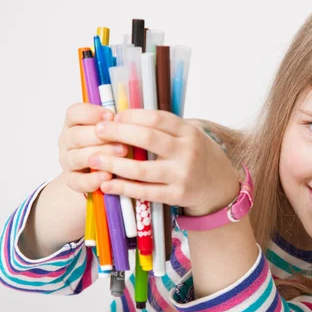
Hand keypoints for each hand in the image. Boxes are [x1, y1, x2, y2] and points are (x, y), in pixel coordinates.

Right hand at [58, 103, 127, 192]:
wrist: (100, 172)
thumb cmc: (111, 144)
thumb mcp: (113, 130)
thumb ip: (116, 123)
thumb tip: (129, 118)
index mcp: (74, 124)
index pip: (74, 113)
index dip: (91, 114)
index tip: (111, 116)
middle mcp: (67, 141)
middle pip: (75, 136)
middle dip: (99, 137)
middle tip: (121, 140)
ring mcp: (68, 161)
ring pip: (76, 157)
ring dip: (100, 155)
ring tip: (122, 154)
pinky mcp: (72, 180)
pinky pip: (77, 181)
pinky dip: (92, 179)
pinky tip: (107, 176)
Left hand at [89, 109, 240, 215]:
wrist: (218, 185)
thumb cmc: (195, 156)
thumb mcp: (187, 136)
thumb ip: (163, 128)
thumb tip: (123, 117)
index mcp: (189, 132)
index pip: (156, 118)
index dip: (131, 116)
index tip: (112, 117)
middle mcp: (187, 152)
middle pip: (147, 138)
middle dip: (117, 133)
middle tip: (97, 131)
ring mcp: (182, 175)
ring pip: (141, 169)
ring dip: (113, 163)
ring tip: (94, 158)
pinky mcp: (176, 196)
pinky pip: (144, 192)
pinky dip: (123, 188)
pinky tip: (106, 184)